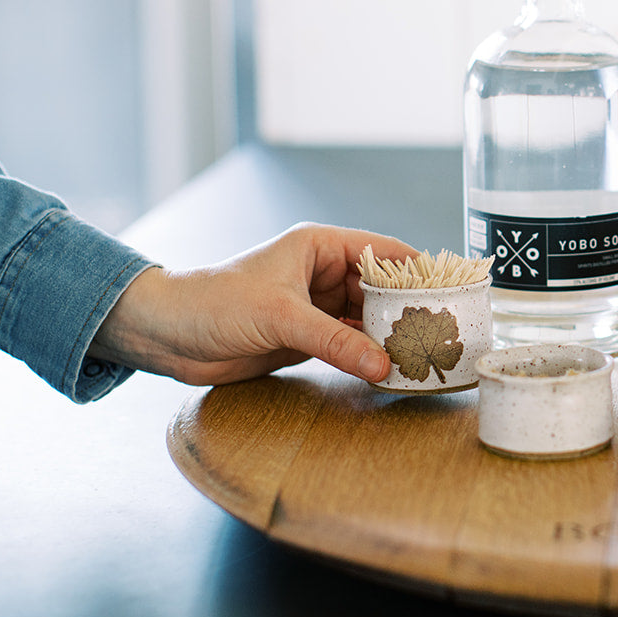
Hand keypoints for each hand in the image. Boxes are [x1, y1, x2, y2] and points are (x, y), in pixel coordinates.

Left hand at [91, 222, 416, 385]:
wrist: (166, 335)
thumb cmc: (213, 302)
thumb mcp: (280, 317)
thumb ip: (334, 341)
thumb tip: (383, 364)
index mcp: (318, 247)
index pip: (383, 252)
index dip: (418, 269)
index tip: (451, 290)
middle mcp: (321, 274)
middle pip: (381, 290)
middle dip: (410, 311)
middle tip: (445, 333)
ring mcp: (315, 307)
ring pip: (367, 321)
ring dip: (390, 338)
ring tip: (425, 356)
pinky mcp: (306, 338)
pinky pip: (349, 345)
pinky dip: (368, 357)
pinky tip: (391, 370)